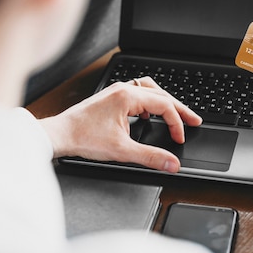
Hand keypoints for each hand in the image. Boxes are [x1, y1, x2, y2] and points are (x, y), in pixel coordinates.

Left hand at [39, 77, 201, 171]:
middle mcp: (122, 89)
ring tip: (173, 115)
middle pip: (160, 94)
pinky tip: (146, 116)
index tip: (180, 137)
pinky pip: (135, 94)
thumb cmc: (83, 137)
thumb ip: (150, 157)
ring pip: (148, 90)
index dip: (176, 122)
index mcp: (127, 96)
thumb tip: (172, 163)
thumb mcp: (122, 150)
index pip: (163, 104)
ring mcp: (114, 92)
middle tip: (193, 120)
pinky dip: (147, 103)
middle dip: (178, 109)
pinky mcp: (109, 98)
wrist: (59, 134)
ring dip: (163, 102)